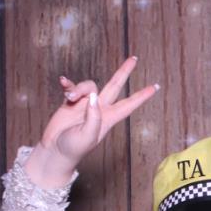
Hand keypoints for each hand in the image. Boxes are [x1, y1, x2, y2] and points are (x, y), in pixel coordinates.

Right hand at [24, 56, 157, 187]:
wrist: (54, 151)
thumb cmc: (72, 149)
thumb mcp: (87, 136)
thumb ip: (93, 117)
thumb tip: (93, 96)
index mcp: (107, 119)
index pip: (128, 105)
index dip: (142, 96)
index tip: (155, 87)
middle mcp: (98, 109)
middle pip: (114, 86)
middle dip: (124, 72)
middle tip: (134, 59)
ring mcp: (85, 105)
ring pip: (89, 86)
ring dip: (79, 88)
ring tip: (70, 96)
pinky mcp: (71, 103)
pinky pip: (72, 87)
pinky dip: (68, 84)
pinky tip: (63, 82)